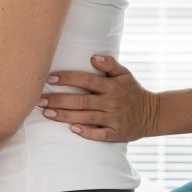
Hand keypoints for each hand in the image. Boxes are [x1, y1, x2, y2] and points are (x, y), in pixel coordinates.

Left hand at [40, 54, 160, 141]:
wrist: (153, 114)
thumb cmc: (133, 91)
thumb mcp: (125, 74)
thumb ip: (110, 64)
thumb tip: (93, 57)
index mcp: (111, 86)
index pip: (86, 80)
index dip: (67, 78)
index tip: (49, 78)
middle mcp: (111, 102)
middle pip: (81, 100)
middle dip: (58, 100)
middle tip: (39, 100)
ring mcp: (113, 118)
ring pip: (85, 117)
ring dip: (64, 116)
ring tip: (47, 113)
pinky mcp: (116, 133)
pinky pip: (99, 134)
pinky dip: (86, 132)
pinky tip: (71, 129)